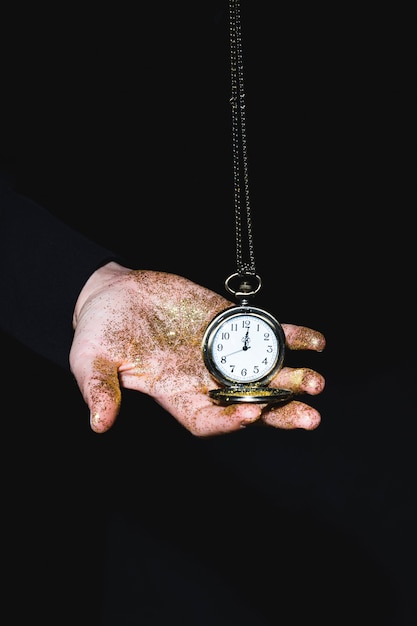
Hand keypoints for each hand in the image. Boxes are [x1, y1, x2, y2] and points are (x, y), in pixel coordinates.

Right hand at [70, 263, 325, 436]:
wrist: (114, 294)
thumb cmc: (99, 331)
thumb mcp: (91, 361)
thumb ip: (99, 389)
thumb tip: (100, 424)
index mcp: (173, 395)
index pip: (207, 419)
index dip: (229, 421)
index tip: (250, 414)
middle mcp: (203, 379)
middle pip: (248, 404)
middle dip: (279, 412)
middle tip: (309, 417)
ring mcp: (219, 352)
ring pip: (263, 372)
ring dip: (291, 378)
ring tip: (316, 381)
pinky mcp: (228, 323)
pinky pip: (264, 333)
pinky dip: (291, 337)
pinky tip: (316, 342)